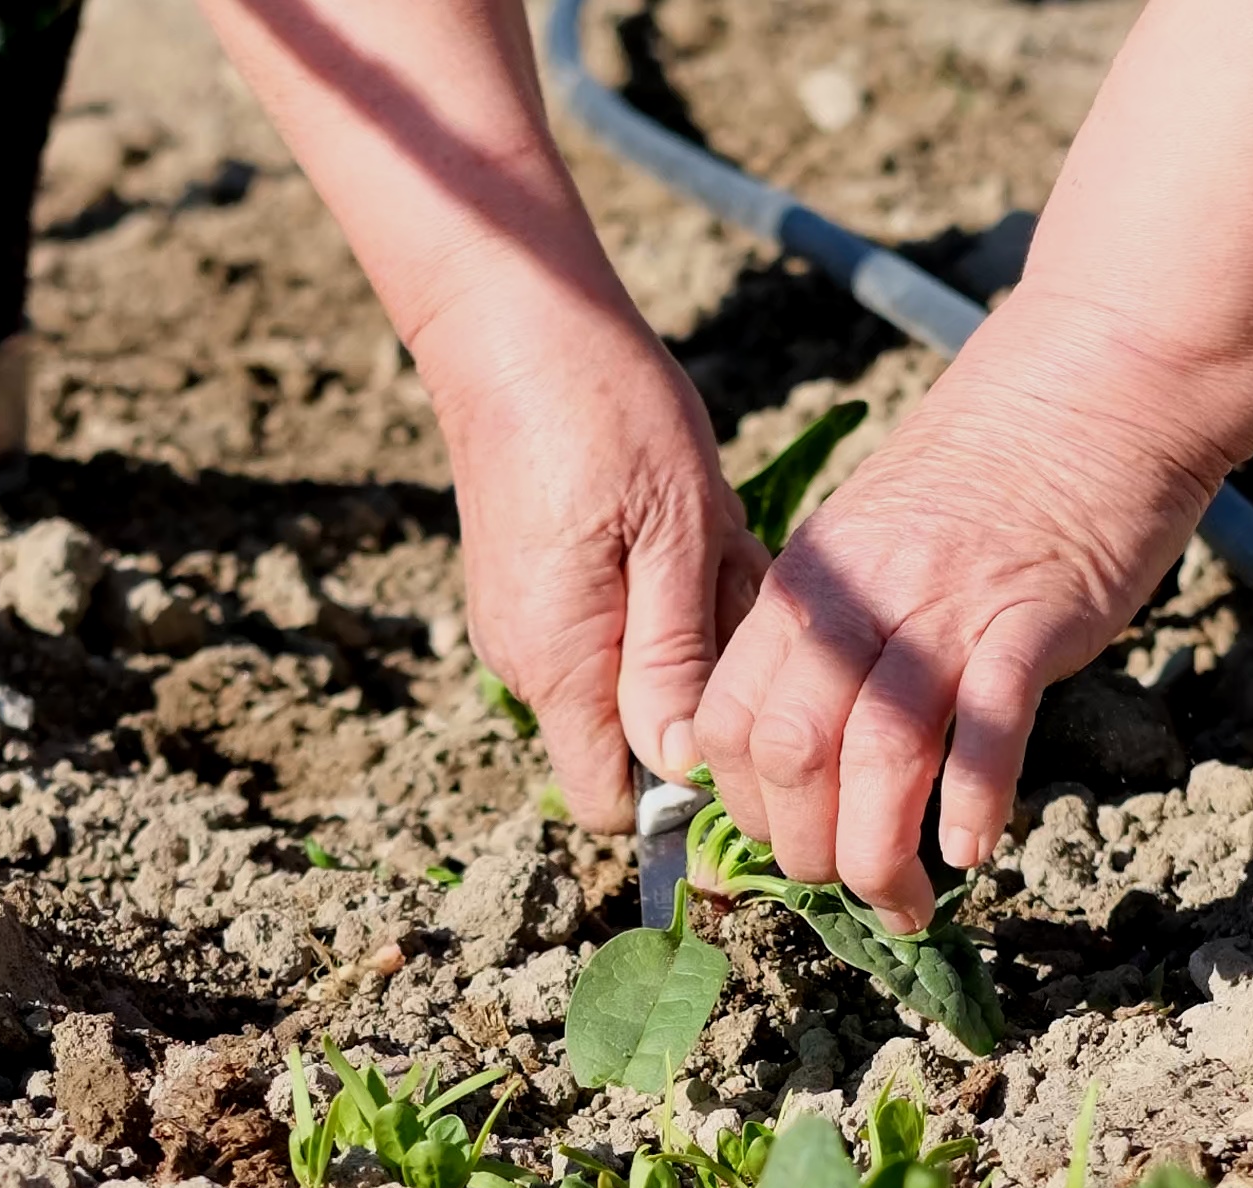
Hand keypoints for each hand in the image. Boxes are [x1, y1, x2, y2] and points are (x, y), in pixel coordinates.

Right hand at [423, 302, 767, 831]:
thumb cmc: (602, 411)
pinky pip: (613, 618)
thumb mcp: (673, 530)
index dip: (682, 784)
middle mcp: (528, 660)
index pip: (613, 802)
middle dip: (702, 676)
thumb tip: (683, 766)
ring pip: (633, 668)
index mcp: (559, 662)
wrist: (514, 321)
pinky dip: (661, 583)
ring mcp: (526, 621)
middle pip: (636, 732)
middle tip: (727, 574)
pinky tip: (676, 517)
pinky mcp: (535, 582)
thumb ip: (674, 657)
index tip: (739, 709)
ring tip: (703, 531)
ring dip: (689, 619)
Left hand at [695, 344, 1223, 932]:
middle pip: (790, 752)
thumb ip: (830, 633)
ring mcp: (943, 608)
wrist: (1092, 388)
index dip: (743, 806)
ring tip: (907, 903)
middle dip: (805, 850)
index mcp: (803, 584)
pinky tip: (976, 851)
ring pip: (876, 757)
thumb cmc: (983, 479)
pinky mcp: (1029, 619)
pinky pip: (986, 729)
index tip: (782, 845)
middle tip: (846, 888)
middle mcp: (857, 600)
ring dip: (881, 855)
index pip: (728, 719)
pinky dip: (973, 802)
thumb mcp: (867, 542)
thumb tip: (804, 748)